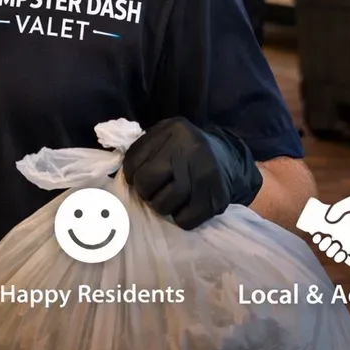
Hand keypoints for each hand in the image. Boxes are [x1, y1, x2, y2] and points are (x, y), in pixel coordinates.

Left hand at [123, 117, 261, 229]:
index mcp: (172, 129)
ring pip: (164, 203)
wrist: (227, 158)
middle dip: (145, 192)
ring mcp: (205, 172)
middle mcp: (190, 147)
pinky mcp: (216, 197)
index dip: (131, 175)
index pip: (133, 161)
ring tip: (169, 199)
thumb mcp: (164, 137)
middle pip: (146, 181)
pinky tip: (184, 207)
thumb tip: (122, 175)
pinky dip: (180, 219)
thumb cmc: (184, 150)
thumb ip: (143, 150)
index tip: (140, 176)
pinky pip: (185, 220)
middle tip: (153, 191)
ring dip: (161, 206)